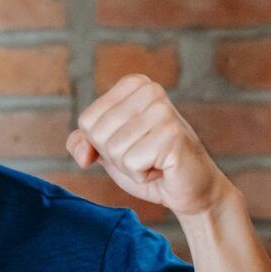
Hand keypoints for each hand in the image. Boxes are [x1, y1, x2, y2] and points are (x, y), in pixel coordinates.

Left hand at [66, 74, 234, 217]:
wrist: (187, 187)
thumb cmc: (148, 164)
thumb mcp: (108, 150)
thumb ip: (83, 143)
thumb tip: (83, 155)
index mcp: (133, 84)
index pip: (87, 121)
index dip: (101, 145)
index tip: (130, 144)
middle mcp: (150, 90)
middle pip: (99, 135)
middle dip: (116, 157)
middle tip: (145, 155)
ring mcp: (163, 111)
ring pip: (114, 150)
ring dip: (131, 167)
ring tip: (155, 161)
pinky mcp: (172, 135)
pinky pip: (132, 163)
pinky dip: (143, 175)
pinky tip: (162, 168)